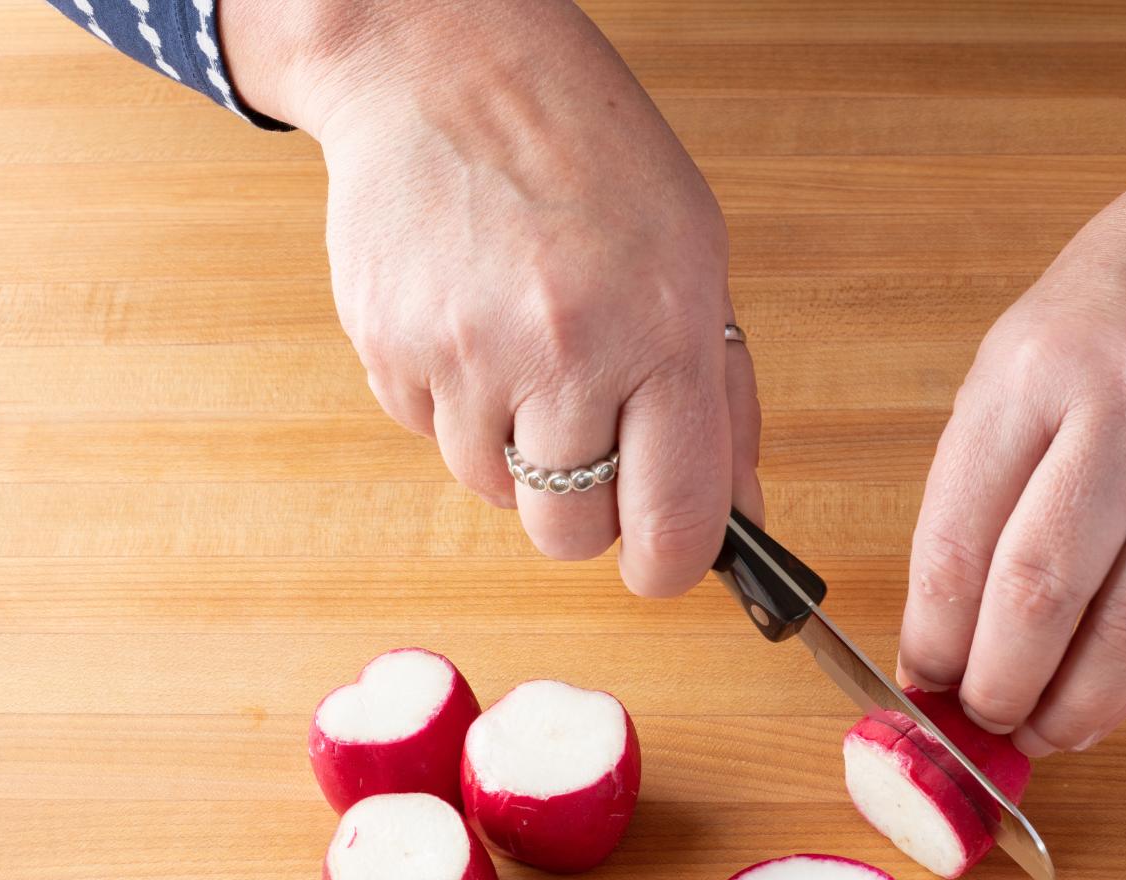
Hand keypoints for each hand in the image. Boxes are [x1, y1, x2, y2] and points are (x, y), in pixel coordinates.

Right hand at [222, 0, 758, 594]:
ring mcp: (463, 358)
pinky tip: (478, 331)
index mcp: (660, 331)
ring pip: (498, 496)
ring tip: (534, 361)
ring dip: (521, 457)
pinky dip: (462, 412)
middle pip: (570, 536)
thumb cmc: (589, 157)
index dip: (671, 566)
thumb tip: (736, 520)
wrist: (443, 68)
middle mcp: (561, 353)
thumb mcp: (697, 263)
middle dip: (589, 516)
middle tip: (596, 450)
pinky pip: (435, 441)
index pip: (674, 523)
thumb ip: (721, 402)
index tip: (665, 562)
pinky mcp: (389, 355)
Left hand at [897, 27, 1125, 755]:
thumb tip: (949, 626)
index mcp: (1032, 373)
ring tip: (1048, 733)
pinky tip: (1114, 691)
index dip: (936, 634)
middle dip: (1002, 683)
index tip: (922, 683)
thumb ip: (986, 483)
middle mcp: (1123, 410)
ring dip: (1084, 700)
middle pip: (1044, 589)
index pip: (963, 537)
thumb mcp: (1023, 357)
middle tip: (983, 724)